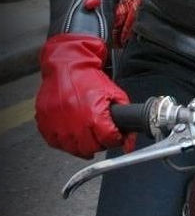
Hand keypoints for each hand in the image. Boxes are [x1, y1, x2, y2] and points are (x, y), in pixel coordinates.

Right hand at [36, 34, 129, 158]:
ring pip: (73, 149)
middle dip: (99, 143)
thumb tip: (129, 143)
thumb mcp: (114, 93)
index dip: (115, 139)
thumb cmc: (88, 78)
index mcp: (94, 114)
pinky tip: (71, 132)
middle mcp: (74, 122)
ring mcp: (57, 124)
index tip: (114, 136)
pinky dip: (64, 142)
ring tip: (86, 134)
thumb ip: (125, 118)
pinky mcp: (44, 123)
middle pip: (91, 148)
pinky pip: (55, 143)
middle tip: (100, 134)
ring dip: (82, 145)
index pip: (108, 140)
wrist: (67, 65)